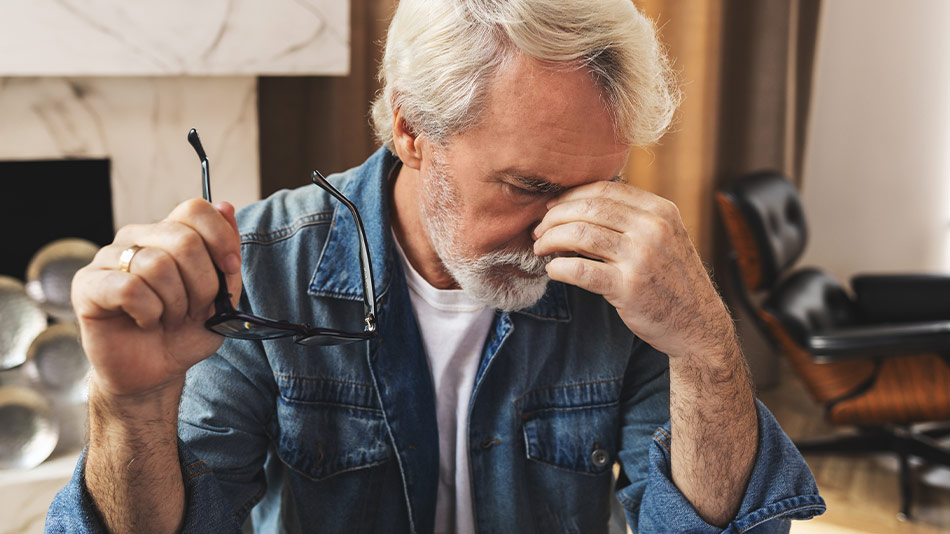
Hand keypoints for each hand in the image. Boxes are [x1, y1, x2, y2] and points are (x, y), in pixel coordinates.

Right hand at [72, 199, 241, 398]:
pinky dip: (149, 312)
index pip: (194, 209)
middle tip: (195, 309)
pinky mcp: (87, 284)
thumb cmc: (186, 332)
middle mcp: (137, 238)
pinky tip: (145, 321)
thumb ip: (227, 257)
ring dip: (175, 303)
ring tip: (168, 318)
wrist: (156, 371)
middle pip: (183, 239)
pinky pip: (129, 288)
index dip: (220, 239)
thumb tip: (226, 206)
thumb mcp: (223, 297)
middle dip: (202, 284)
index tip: (230, 269)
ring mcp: (108, 257)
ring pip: (157, 264)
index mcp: (169, 233)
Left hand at [533, 181, 733, 359]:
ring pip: (580, 235)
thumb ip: (630, 220)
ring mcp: (642, 258)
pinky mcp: (629, 287)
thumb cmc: (672, 280)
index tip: (552, 208)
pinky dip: (559, 268)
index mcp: (661, 211)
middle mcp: (653, 229)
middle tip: (539, 230)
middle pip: (588, 209)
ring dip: (551, 240)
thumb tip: (577, 208)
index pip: (605, 189)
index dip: (571, 196)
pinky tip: (553, 270)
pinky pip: (581, 270)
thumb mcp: (663, 238)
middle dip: (555, 218)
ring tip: (541, 249)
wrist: (698, 325)